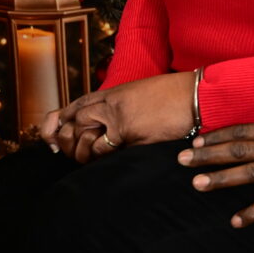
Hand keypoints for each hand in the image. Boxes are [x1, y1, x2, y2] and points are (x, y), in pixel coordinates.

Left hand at [40, 72, 194, 163]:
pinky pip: (103, 151)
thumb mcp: (143, 95)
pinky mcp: (129, 133)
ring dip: (84, 154)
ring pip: (83, 139)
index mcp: (115, 93)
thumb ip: (122, 107)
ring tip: (96, 158)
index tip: (54, 139)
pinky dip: (102, 159)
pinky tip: (113, 159)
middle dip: (68, 143)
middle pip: (73, 124)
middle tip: (76, 154)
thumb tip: (108, 128)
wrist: (198, 96)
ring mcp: (119, 118)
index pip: (75, 106)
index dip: (58, 123)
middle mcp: (111, 104)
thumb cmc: (178, 97)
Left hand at [177, 119, 253, 227]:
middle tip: (181, 159)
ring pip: (247, 173)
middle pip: (236, 150)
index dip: (216, 136)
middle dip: (207, 155)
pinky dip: (252, 212)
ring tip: (197, 183)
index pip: (241, 131)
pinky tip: (235, 221)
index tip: (195, 141)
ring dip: (220, 178)